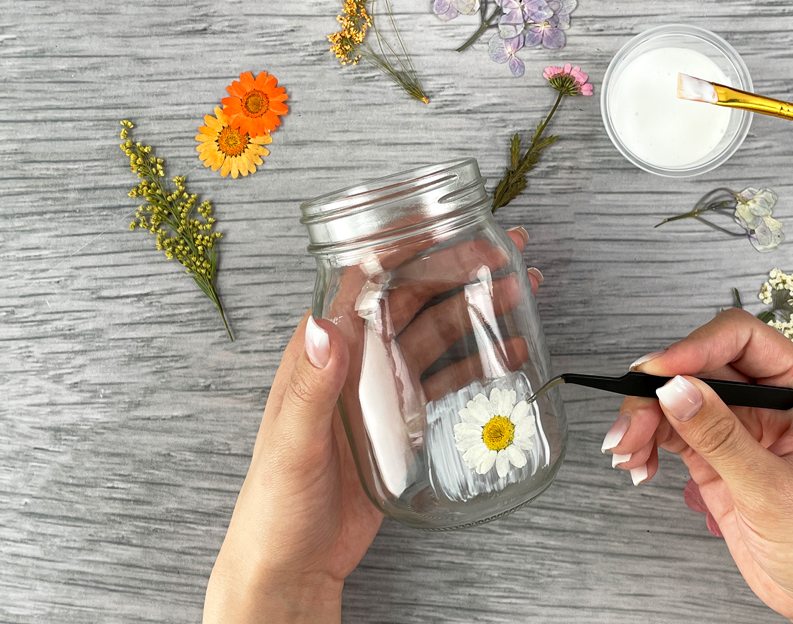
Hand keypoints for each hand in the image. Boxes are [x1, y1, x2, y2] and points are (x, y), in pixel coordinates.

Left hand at [204, 227, 539, 622]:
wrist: (293, 563)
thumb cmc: (275, 505)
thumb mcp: (291, 445)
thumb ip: (311, 388)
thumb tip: (326, 324)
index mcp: (319, 352)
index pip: (364, 283)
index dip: (407, 251)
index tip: (448, 228)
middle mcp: (352, 362)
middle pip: (411, 301)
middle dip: (457, 273)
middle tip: (503, 258)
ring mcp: (379, 390)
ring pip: (434, 335)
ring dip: (474, 313)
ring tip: (517, 296)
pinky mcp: (400, 420)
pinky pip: (443, 380)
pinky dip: (476, 363)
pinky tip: (506, 354)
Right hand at [604, 309, 792, 623]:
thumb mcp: (776, 490)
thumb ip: (722, 437)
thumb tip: (676, 389)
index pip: (741, 339)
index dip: (695, 347)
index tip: (656, 372)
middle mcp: (770, 400)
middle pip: (698, 366)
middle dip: (656, 391)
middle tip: (630, 426)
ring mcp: (741, 429)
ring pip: (678, 399)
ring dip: (644, 420)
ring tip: (626, 453)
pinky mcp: (718, 457)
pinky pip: (672, 433)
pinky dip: (648, 444)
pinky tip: (639, 465)